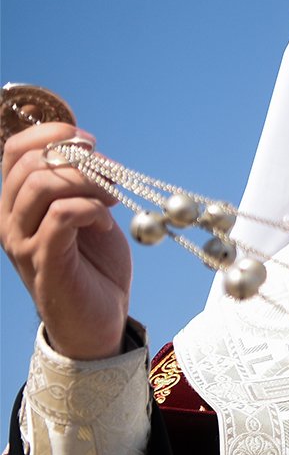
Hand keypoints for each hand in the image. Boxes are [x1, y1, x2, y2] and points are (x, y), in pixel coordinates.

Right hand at [1, 122, 131, 358]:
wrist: (98, 320)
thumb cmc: (93, 265)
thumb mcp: (88, 214)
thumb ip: (80, 184)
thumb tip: (88, 149)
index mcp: (17, 202)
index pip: (15, 149)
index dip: (52, 134)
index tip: (89, 140)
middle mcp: (9, 219)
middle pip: (29, 162)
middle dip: (78, 159)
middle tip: (112, 174)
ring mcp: (22, 241)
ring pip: (41, 185)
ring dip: (87, 182)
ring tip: (112, 198)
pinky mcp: (44, 260)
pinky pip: (61, 214)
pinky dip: (90, 207)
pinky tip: (105, 221)